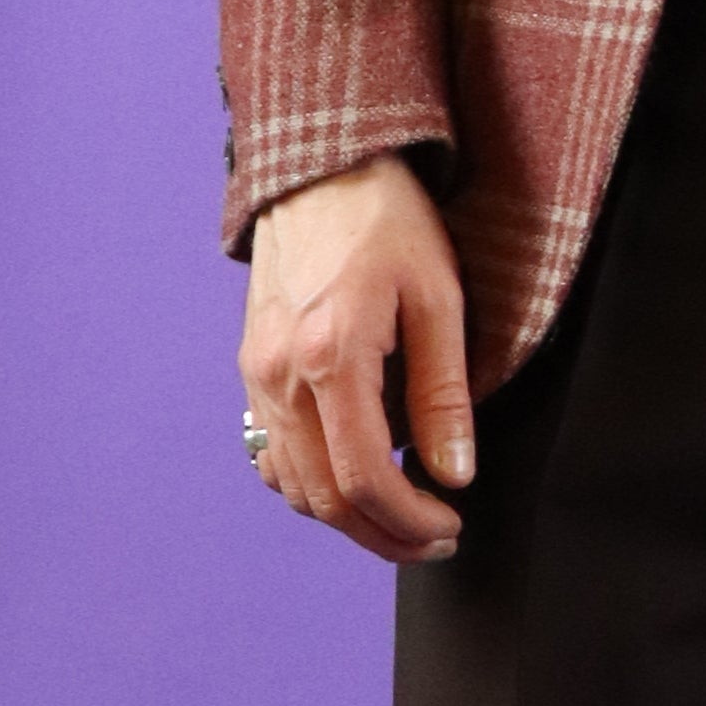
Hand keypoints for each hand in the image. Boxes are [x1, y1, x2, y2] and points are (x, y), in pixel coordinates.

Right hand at [239, 151, 474, 564]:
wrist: (324, 166)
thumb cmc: (391, 221)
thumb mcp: (439, 296)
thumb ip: (444, 391)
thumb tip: (455, 475)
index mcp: (331, 355)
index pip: (364, 478)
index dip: (409, 520)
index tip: (450, 527)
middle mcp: (279, 374)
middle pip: (323, 498)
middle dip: (382, 533)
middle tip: (435, 538)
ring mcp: (256, 373)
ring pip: (291, 485)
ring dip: (346, 516)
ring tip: (404, 515)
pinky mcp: (250, 366)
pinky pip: (271, 452)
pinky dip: (309, 483)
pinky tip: (353, 477)